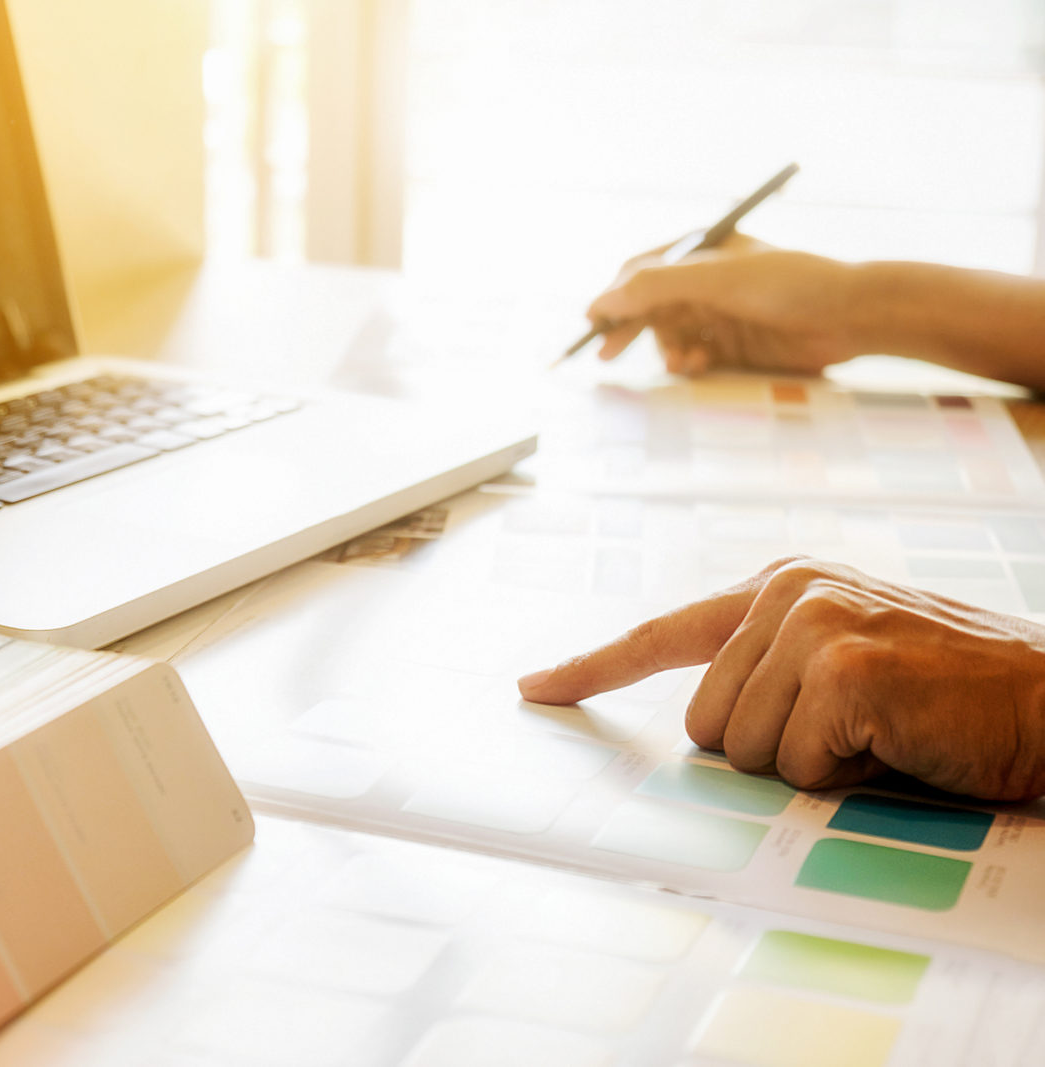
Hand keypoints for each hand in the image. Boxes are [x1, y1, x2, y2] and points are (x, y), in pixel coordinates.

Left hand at [516, 557, 1044, 800]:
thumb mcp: (845, 661)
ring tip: (880, 731)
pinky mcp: (843, 666)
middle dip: (771, 752)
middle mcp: (786, 591)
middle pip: (704, 724)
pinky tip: (897, 739)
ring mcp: (813, 622)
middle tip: (854, 732)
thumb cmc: (949, 696)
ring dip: (812, 765)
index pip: (665, 633)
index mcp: (779, 586)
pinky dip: (847, 775)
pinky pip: (796, 767)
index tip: (535, 688)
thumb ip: (768, 673)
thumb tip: (700, 732)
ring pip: (743, 751)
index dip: (593, 667)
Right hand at [588, 235, 864, 375]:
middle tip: (607, 356)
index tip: (593, 323)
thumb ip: (657, 286)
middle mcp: (706, 281)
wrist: (854, 316)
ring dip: (666, 350)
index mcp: (701, 252)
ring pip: (670, 336)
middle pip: (650, 306)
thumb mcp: (717, 278)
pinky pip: (695, 356)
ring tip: (681, 363)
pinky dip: (690, 364)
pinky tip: (699, 367)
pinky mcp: (735, 345)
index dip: (613, 295)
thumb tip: (601, 301)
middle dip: (630, 329)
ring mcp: (720, 314)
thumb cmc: (789, 284)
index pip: (641, 270)